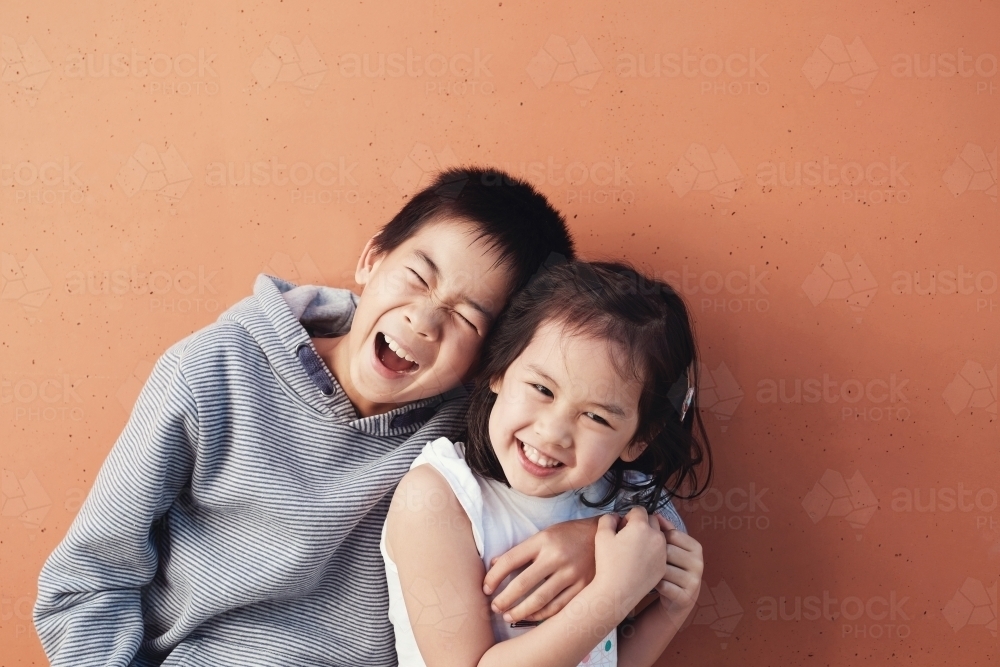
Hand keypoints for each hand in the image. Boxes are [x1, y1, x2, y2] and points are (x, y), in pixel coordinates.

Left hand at [483, 516, 597, 623]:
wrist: (604, 536)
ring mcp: (572, 573)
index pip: (510, 560)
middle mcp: (557, 556)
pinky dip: (542, 615)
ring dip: (520, 611)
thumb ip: (521, 550)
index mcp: (543, 540)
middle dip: (504, 599)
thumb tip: (494, 564)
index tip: (486, 588)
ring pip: (540, 600)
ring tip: (508, 615)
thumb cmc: (569, 535)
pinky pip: (558, 607)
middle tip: (494, 607)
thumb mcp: (544, 534)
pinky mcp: (584, 587)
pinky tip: (531, 617)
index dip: (494, 577)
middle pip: (522, 583)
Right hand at [593, 508, 667, 608]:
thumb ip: (608, 519)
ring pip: (658, 536)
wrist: (617, 591)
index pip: (639, 510)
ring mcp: (662, 552)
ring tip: (634, 549)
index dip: (629, 516)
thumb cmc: (608, 563)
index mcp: (641, 526)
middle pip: (652, 521)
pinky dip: (652, 553)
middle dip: (642, 524)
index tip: (622, 527)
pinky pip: (660, 553)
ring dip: (649, 537)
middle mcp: (656, 536)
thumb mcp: (601, 535)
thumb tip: (616, 517)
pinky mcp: (664, 566)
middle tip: (628, 537)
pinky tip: (639, 562)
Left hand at [653, 515, 703, 619]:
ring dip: (653, 571)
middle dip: (655, 556)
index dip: (658, 540)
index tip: (654, 547)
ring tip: (652, 573)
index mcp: (696, 547)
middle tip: (650, 562)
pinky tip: (654, 585)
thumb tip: (656, 515)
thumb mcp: (673, 548)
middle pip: (667, 551)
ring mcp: (694, 581)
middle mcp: (699, 563)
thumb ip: (666, 530)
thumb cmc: (672, 569)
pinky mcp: (686, 597)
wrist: (677, 600)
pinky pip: (663, 585)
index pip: (671, 535)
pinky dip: (655, 584)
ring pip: (664, 568)